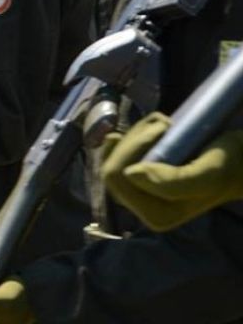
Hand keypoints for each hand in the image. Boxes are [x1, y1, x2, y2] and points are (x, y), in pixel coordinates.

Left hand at [102, 112, 242, 231]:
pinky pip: (124, 150)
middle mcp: (144, 207)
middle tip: (164, 124)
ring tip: (167, 125)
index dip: (130, 148)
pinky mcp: (144, 175)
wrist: (242, 160)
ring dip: (139, 132)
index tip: (163, 130)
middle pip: (110, 165)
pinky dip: (139, 132)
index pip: (114, 177)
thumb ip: (170, 182)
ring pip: (116, 155)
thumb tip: (129, 173)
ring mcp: (142, 191)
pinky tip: (161, 127)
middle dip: (134, 138)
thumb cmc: (229, 166)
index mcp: (155, 215)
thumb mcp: (206, 174)